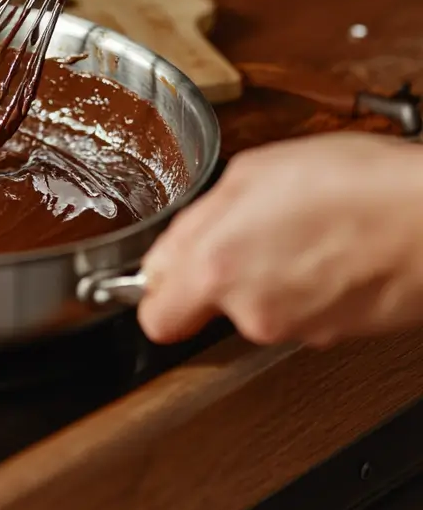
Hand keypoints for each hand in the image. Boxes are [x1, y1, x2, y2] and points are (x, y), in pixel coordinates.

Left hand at [138, 133, 422, 346]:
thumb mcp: (252, 173)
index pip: (155, 316)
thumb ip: (198, 221)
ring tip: (300, 228)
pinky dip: (306, 284)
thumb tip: (170, 253)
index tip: (170, 269)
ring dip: (267, 272)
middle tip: (251, 226)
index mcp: (217, 269)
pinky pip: (300, 309)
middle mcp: (252, 312)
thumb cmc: (354, 183)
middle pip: (209, 305)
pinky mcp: (336, 336)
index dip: (160, 288)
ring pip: (258, 304)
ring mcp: (299, 329)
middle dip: (220, 270)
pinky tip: (327, 246)